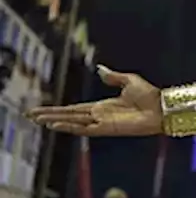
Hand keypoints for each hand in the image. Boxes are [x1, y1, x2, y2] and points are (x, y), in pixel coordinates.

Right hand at [26, 66, 162, 136]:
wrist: (162, 107)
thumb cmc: (150, 95)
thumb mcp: (129, 81)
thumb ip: (113, 76)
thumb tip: (100, 69)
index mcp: (103, 106)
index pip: (74, 108)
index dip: (57, 109)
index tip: (42, 110)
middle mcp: (99, 115)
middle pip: (68, 116)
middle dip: (50, 116)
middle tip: (31, 116)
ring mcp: (102, 123)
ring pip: (72, 123)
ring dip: (54, 121)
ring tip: (37, 120)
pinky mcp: (107, 129)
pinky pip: (84, 129)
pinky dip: (69, 127)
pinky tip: (56, 125)